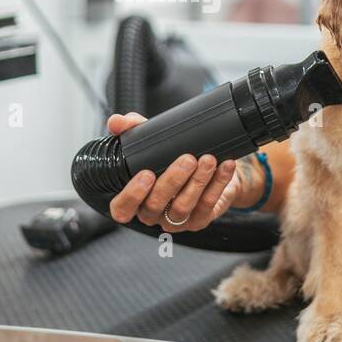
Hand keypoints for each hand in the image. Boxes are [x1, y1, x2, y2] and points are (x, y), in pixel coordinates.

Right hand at [105, 112, 238, 231]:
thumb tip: (116, 122)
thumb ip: (132, 129)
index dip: (131, 195)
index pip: (122, 209)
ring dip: (197, 182)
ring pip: (182, 207)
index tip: (146, 173)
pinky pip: (208, 205)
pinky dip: (218, 183)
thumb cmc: (171, 157)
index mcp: (136, 199)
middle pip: (155, 205)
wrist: (208, 167)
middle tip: (187, 158)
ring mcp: (176, 220)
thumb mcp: (151, 140)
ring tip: (208, 159)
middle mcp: (153, 213)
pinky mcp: (200, 220)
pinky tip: (224, 166)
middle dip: (172, 180)